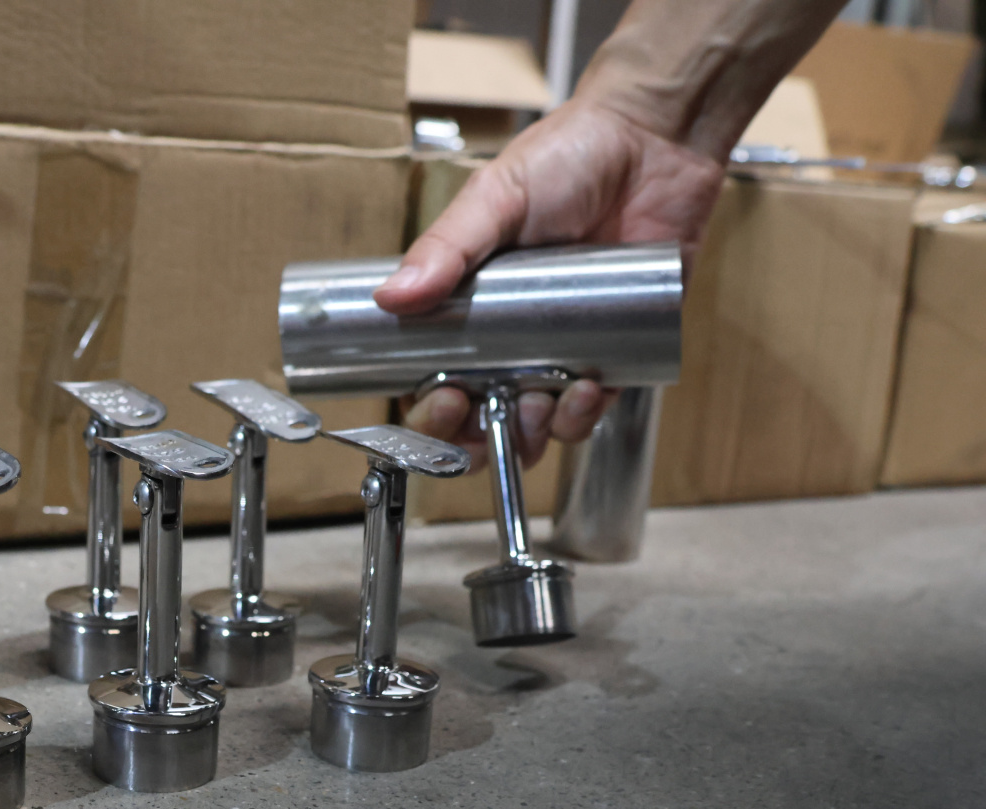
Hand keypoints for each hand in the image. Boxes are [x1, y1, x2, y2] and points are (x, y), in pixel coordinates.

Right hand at [376, 98, 724, 470]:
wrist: (652, 139)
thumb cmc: (568, 157)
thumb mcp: (493, 199)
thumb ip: (445, 248)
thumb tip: (390, 297)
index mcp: (466, 307)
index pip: (431, 379)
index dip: (429, 410)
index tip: (442, 399)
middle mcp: (509, 338)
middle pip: (479, 418)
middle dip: (476, 435)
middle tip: (481, 411)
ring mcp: (561, 348)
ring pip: (536, 425)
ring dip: (531, 431)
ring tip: (538, 402)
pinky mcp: (615, 350)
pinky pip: (594, 408)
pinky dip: (586, 414)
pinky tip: (587, 389)